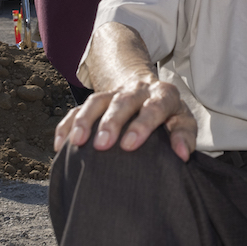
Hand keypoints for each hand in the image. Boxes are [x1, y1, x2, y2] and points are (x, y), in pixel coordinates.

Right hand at [53, 72, 197, 161]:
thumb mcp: (183, 120)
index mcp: (163, 94)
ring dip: (85, 120)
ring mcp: (114, 93)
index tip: (129, 145)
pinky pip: (77, 110)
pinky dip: (67, 125)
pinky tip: (61, 145)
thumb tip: (183, 155)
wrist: (148, 90)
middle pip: (123, 101)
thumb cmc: (168, 115)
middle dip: (111, 122)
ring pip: (96, 101)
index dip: (142, 124)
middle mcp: (138, 91)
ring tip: (77, 142)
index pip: (155, 106)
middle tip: (102, 144)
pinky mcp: (96, 102)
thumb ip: (185, 136)